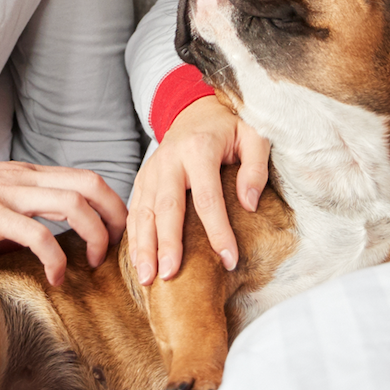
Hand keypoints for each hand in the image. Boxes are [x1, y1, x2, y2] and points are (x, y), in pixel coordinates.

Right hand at [0, 161, 127, 286]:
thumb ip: (14, 224)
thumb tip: (34, 252)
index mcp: (25, 174)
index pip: (85, 177)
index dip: (110, 204)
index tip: (116, 234)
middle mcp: (22, 178)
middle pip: (90, 184)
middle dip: (115, 216)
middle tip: (118, 248)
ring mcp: (7, 193)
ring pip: (72, 203)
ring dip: (94, 234)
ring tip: (93, 264)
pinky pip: (36, 233)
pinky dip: (55, 257)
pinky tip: (55, 278)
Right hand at [126, 96, 270, 285]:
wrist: (193, 110)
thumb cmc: (228, 128)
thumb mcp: (253, 136)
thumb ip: (255, 167)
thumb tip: (248, 204)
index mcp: (199, 150)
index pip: (208, 198)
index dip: (218, 231)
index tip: (229, 260)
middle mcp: (169, 161)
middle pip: (167, 208)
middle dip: (167, 245)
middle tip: (169, 276)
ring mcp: (151, 170)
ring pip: (143, 212)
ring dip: (144, 247)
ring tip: (147, 278)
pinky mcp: (141, 179)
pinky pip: (134, 211)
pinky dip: (134, 238)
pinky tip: (138, 262)